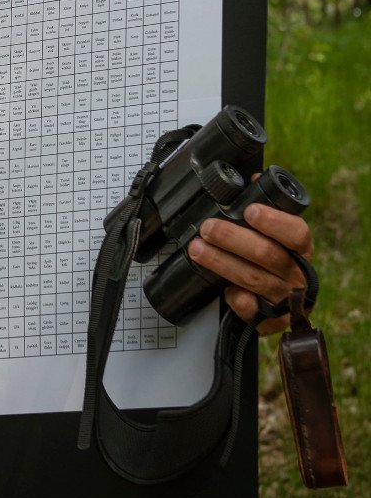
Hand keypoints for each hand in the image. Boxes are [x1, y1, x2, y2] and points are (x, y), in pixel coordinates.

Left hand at [187, 200, 313, 334]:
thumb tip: (253, 178)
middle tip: (208, 228)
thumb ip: (263, 207)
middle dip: (233, 238)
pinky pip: (251, 310)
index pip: (297, 233)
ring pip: (253, 279)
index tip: (250, 211)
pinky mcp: (270, 320)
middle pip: (267, 254)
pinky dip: (237, 299)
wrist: (280, 303)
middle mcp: (296, 273)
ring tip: (198, 249)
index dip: (274, 221)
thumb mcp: (273, 233)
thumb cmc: (271, 259)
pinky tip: (224, 291)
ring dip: (222, 262)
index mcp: (300, 248)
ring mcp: (284, 298)